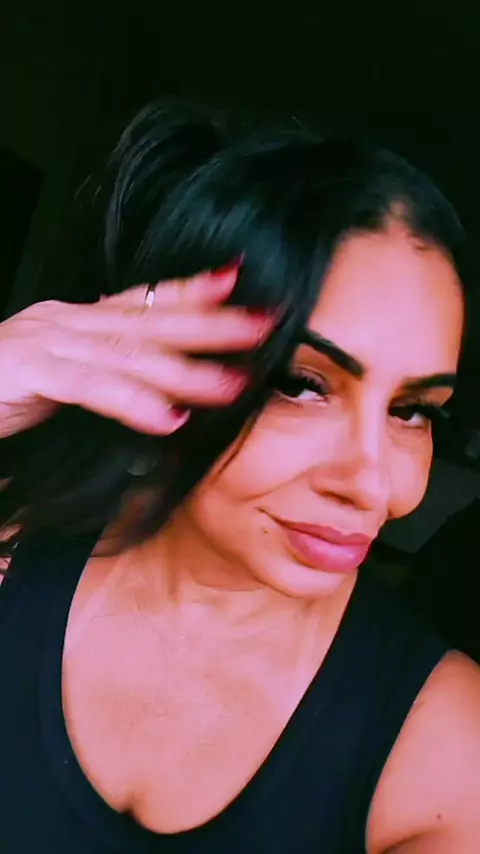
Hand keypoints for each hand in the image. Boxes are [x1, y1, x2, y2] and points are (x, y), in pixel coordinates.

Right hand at [0, 267, 270, 438]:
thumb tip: (157, 400)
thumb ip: (101, 380)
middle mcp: (65, 322)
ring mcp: (46, 342)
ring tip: (232, 384)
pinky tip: (168, 417)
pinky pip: (89, 386)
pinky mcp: (27, 372)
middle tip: (264, 325)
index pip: (142, 301)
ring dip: (186, 370)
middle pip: (150, 319)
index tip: (235, 283)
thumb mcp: (56, 380)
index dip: (191, 290)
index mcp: (74, 322)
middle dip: (211, 323)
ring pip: (129, 352)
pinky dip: (131, 401)